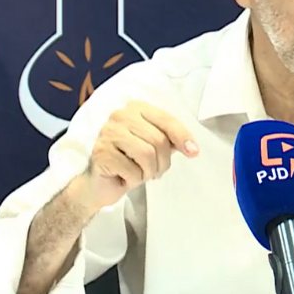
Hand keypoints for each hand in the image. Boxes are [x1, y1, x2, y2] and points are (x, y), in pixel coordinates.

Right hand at [70, 100, 198, 211]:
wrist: (100, 184)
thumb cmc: (129, 162)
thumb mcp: (154, 147)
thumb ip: (169, 140)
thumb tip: (192, 148)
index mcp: (136, 108)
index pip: (166, 119)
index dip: (182, 136)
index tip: (194, 152)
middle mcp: (120, 115)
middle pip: (158, 140)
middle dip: (163, 162)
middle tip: (155, 172)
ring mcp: (107, 132)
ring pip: (147, 154)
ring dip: (149, 172)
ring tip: (140, 175)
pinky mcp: (101, 152)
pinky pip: (131, 170)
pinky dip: (134, 180)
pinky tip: (124, 178)